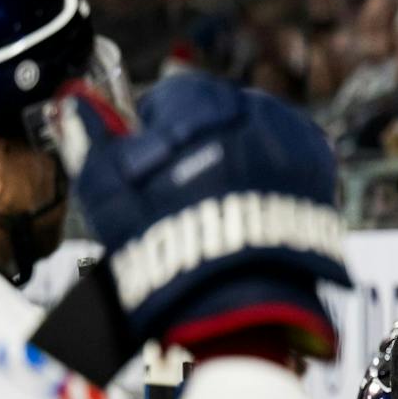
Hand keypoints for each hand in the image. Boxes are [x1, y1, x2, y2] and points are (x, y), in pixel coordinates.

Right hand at [70, 72, 352, 359]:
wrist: (239, 301)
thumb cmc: (166, 243)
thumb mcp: (107, 187)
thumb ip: (92, 138)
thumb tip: (76, 106)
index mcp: (200, 102)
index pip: (171, 97)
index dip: (156, 134)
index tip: (152, 165)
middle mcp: (254, 110)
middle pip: (219, 115)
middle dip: (202, 143)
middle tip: (186, 191)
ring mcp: (294, 139)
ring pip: (258, 134)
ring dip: (241, 156)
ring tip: (222, 204)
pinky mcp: (321, 173)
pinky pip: (292, 160)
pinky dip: (274, 176)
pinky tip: (255, 207)